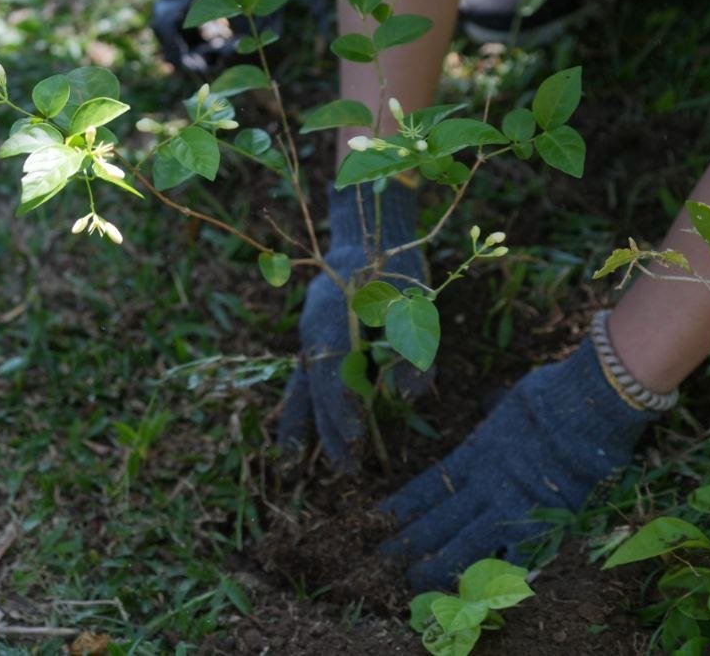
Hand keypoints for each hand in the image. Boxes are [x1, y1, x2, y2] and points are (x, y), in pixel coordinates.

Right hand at [277, 181, 428, 470]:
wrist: (364, 238)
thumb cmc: (394, 270)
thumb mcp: (413, 303)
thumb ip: (414, 349)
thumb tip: (409, 399)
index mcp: (334, 314)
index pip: (334, 368)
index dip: (343, 404)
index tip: (355, 436)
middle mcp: (314, 329)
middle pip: (316, 387)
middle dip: (328, 428)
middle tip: (346, 470)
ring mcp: (310, 337)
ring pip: (301, 388)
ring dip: (305, 427)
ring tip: (296, 466)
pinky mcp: (313, 343)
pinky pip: (301, 383)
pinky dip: (297, 412)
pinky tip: (294, 444)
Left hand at [377, 336, 660, 588]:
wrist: (584, 409)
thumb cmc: (550, 395)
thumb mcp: (508, 401)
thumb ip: (494, 409)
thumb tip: (490, 401)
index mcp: (475, 454)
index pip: (428, 485)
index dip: (404, 504)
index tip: (378, 517)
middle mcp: (485, 485)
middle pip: (438, 520)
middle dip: (410, 541)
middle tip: (383, 560)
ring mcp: (510, 508)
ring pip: (463, 545)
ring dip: (438, 566)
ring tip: (414, 584)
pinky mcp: (542, 525)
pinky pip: (515, 560)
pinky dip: (499, 578)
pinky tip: (478, 596)